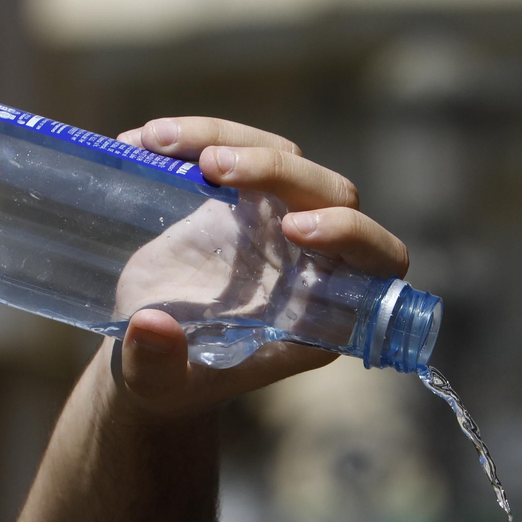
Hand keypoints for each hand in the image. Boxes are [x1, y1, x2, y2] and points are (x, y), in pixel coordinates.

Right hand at [103, 116, 408, 417]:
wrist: (149, 354)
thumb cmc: (173, 384)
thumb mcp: (159, 386)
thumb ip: (158, 364)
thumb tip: (150, 326)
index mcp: (323, 314)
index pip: (377, 263)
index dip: (350, 236)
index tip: (293, 229)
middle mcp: (315, 260)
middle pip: (334, 194)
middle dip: (280, 172)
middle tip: (214, 169)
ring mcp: (282, 221)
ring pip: (289, 158)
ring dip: (233, 140)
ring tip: (161, 142)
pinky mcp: (244, 197)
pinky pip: (241, 146)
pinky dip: (197, 136)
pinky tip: (145, 142)